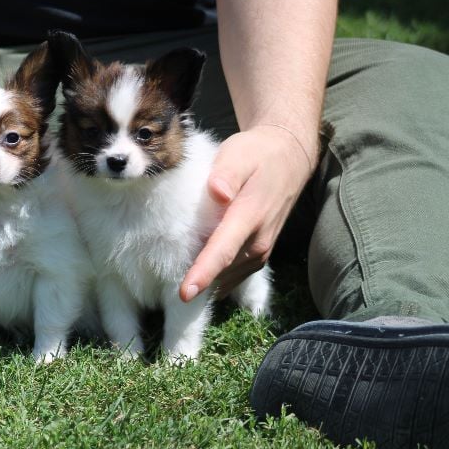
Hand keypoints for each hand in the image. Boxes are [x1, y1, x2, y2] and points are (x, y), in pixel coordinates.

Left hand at [180, 125, 314, 301]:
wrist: (289, 158)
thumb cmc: (257, 154)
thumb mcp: (239, 154)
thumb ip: (227, 174)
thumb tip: (218, 193)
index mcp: (250, 216)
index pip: (223, 251)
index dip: (203, 274)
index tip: (184, 294)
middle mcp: (258, 240)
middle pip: (221, 271)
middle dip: (195, 281)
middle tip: (159, 281)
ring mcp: (261, 250)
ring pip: (227, 276)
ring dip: (205, 281)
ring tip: (174, 281)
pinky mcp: (259, 254)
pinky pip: (234, 275)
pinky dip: (216, 278)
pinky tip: (196, 277)